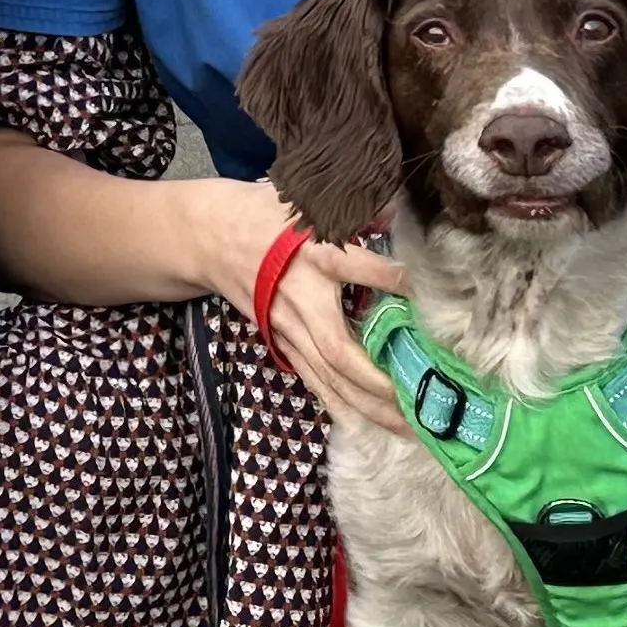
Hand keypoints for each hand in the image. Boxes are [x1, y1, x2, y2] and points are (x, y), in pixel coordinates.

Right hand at [213, 180, 410, 437]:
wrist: (208, 238)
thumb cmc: (263, 214)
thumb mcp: (304, 201)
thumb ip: (354, 211)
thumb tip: (400, 210)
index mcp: (309, 254)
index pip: (352, 266)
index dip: (385, 277)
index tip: (416, 286)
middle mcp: (299, 298)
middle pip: (338, 348)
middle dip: (378, 380)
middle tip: (418, 400)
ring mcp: (288, 326)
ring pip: (328, 374)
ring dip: (367, 404)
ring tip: (406, 426)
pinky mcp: (281, 340)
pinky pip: (313, 379)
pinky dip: (339, 405)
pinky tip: (365, 426)